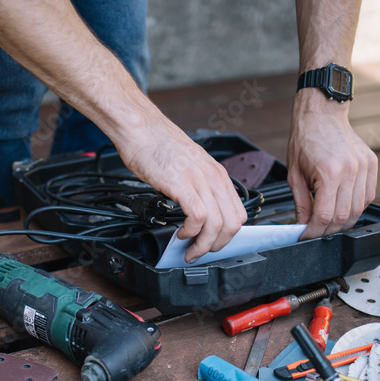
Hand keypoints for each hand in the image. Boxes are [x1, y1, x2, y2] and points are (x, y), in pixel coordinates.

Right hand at [115, 113, 246, 262]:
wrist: (141, 129)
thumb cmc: (158, 146)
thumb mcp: (189, 167)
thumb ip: (199, 187)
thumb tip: (198, 213)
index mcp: (218, 174)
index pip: (238, 213)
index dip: (228, 235)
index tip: (213, 243)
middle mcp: (213, 177)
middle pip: (232, 223)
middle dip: (218, 245)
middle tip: (201, 251)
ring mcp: (199, 180)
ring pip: (217, 224)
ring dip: (204, 245)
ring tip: (189, 249)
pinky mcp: (182, 184)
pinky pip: (198, 217)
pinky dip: (191, 232)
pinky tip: (180, 233)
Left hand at [287, 89, 376, 238]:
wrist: (322, 114)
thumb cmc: (305, 140)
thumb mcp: (295, 175)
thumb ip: (301, 203)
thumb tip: (303, 225)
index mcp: (329, 173)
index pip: (325, 216)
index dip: (315, 231)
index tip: (307, 236)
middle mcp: (351, 171)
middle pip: (344, 217)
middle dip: (329, 230)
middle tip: (316, 232)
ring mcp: (364, 167)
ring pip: (358, 210)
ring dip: (343, 222)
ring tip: (329, 222)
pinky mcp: (371, 164)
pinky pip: (368, 196)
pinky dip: (356, 207)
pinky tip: (343, 207)